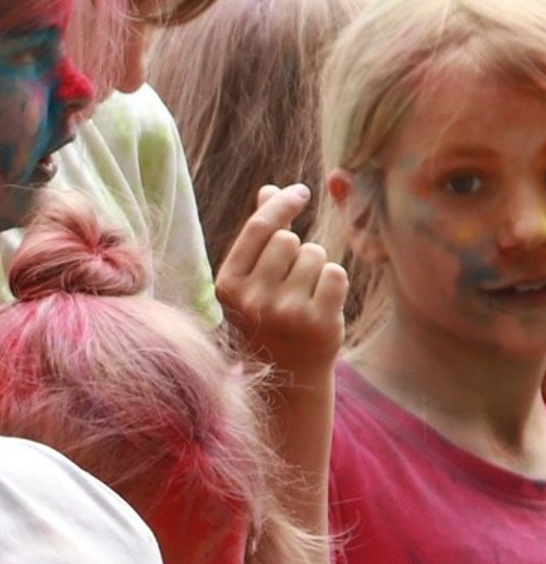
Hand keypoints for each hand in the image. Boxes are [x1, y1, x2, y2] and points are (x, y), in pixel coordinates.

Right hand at [215, 182, 347, 377]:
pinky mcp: (317, 322)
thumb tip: (269, 190)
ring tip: (304, 293)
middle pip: (288, 240)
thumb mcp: (252, 279)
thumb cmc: (268, 316)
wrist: (289, 373)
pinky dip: (334, 282)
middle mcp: (252, 299)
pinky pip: (335, 273)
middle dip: (296, 250)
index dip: (281, 204)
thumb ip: (258, 235)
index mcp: (227, 285)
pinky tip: (322, 302)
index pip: (258, 229)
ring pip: (314, 254)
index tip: (301, 192)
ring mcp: (284, 312)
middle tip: (290, 279)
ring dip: (315, 266)